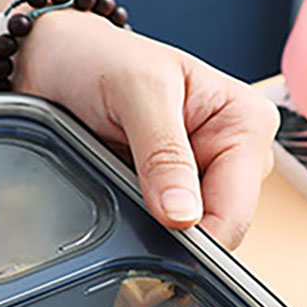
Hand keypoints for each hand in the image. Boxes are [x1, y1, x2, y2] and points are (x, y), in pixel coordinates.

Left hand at [19, 11, 278, 248]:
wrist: (61, 63)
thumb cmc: (101, 60)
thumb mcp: (137, 94)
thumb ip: (163, 155)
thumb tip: (183, 216)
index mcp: (246, 123)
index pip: (236, 212)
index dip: (197, 241)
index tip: (155, 246)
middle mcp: (235, 154)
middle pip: (217, 231)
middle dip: (173, 234)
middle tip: (127, 199)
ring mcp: (205, 177)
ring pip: (190, 238)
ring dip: (152, 230)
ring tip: (121, 186)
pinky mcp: (175, 192)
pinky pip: (165, 233)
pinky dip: (140, 226)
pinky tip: (120, 197)